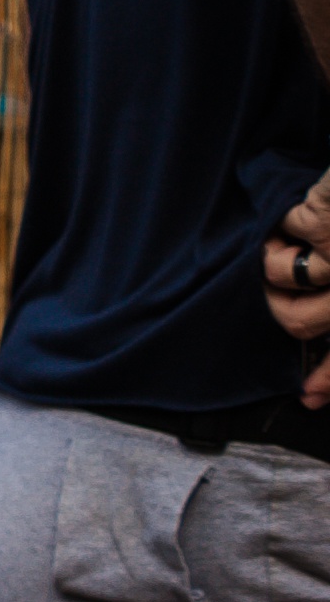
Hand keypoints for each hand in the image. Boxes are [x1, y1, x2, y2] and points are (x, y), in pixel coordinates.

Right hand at [266, 170, 329, 405]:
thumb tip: (320, 360)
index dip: (329, 376)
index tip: (308, 397)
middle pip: (296, 321)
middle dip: (281, 308)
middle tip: (278, 294)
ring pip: (278, 276)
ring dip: (276, 257)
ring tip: (291, 236)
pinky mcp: (320, 221)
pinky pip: (280, 229)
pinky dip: (283, 219)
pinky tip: (303, 205)